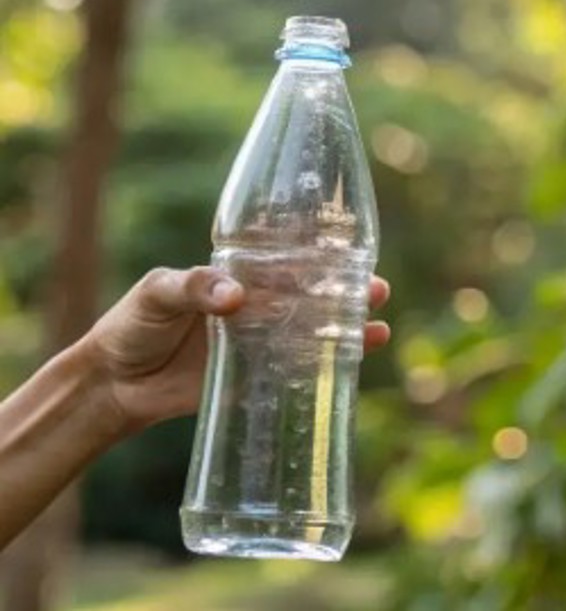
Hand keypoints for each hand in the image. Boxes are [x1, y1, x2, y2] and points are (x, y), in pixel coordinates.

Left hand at [76, 267, 391, 434]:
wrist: (113, 383)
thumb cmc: (132, 324)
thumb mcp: (157, 292)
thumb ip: (194, 287)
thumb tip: (237, 296)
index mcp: (239, 278)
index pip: (288, 263)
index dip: (322, 259)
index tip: (352, 256)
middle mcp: (257, 307)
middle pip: (313, 296)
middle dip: (348, 293)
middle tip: (378, 291)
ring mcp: (260, 344)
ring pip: (314, 333)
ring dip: (347, 330)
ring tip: (379, 329)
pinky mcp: (256, 379)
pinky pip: (297, 371)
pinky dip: (327, 367)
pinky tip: (353, 365)